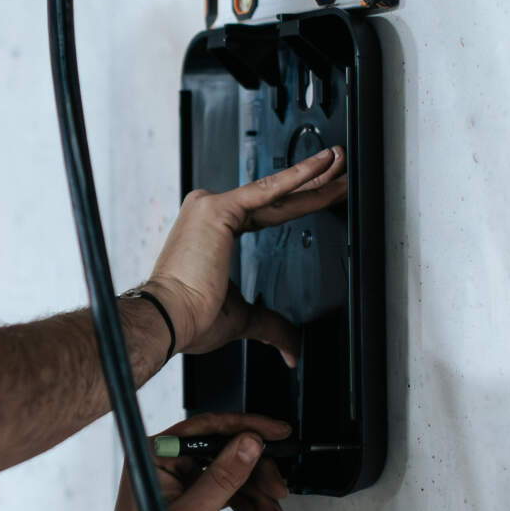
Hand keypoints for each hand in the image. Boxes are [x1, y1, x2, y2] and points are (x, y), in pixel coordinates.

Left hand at [90, 413, 291, 510]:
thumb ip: (223, 477)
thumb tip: (250, 442)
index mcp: (156, 455)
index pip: (207, 427)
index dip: (246, 427)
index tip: (277, 432)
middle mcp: (167, 463)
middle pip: (225, 452)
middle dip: (256, 473)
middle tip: (278, 490)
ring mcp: (180, 482)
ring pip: (231, 475)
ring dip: (256, 496)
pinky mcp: (191, 500)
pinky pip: (227, 494)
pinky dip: (246, 509)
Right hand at [141, 147, 346, 367]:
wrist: (169, 318)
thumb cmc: (190, 317)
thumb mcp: (243, 318)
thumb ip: (272, 325)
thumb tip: (291, 347)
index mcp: (212, 232)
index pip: (266, 212)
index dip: (297, 203)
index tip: (321, 195)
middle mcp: (209, 212)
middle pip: (274, 197)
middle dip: (311, 182)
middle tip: (340, 169)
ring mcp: (212, 206)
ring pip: (276, 192)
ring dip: (312, 177)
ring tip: (340, 163)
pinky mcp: (218, 209)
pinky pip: (267, 190)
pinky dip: (296, 176)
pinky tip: (320, 165)